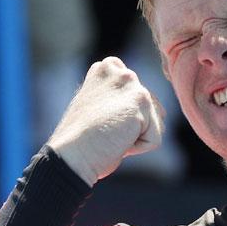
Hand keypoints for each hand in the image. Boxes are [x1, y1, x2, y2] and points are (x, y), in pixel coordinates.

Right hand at [47, 56, 164, 185]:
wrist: (71, 156)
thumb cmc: (81, 140)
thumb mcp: (97, 107)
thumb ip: (117, 98)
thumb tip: (143, 108)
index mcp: (108, 69)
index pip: (139, 94)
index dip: (126, 116)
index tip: (101, 121)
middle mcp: (122, 72)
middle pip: (151, 109)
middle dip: (134, 126)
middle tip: (105, 130)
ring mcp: (133, 86)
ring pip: (155, 123)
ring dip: (137, 137)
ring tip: (111, 135)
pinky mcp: (141, 103)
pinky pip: (155, 138)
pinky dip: (140, 148)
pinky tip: (117, 142)